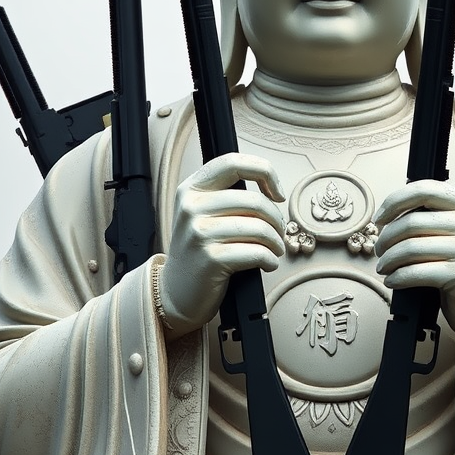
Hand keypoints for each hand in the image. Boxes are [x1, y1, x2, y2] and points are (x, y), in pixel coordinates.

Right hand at [158, 153, 285, 334]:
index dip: (264, 172)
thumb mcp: (202, 214)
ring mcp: (199, 233)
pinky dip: (270, 259)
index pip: (234, 163)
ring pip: (260, 228)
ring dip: (276, 242)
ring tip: (275, 250)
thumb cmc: (199, 251)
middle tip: (278, 233)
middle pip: (255, 201)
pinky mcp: (210, 259)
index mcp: (191, 188)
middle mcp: (192, 207)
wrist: (176, 292)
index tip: (277, 193)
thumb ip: (227, 195)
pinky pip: (257, 252)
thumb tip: (270, 188)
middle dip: (276, 220)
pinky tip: (268, 263)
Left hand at [373, 181, 454, 348]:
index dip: (395, 201)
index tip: (380, 218)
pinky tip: (393, 280)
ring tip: (384, 267)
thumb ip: (433, 218)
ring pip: (411, 247)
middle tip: (379, 250)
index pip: (425, 189)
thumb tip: (389, 214)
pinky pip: (417, 272)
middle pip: (412, 221)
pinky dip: (398, 277)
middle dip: (386, 238)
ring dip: (388, 259)